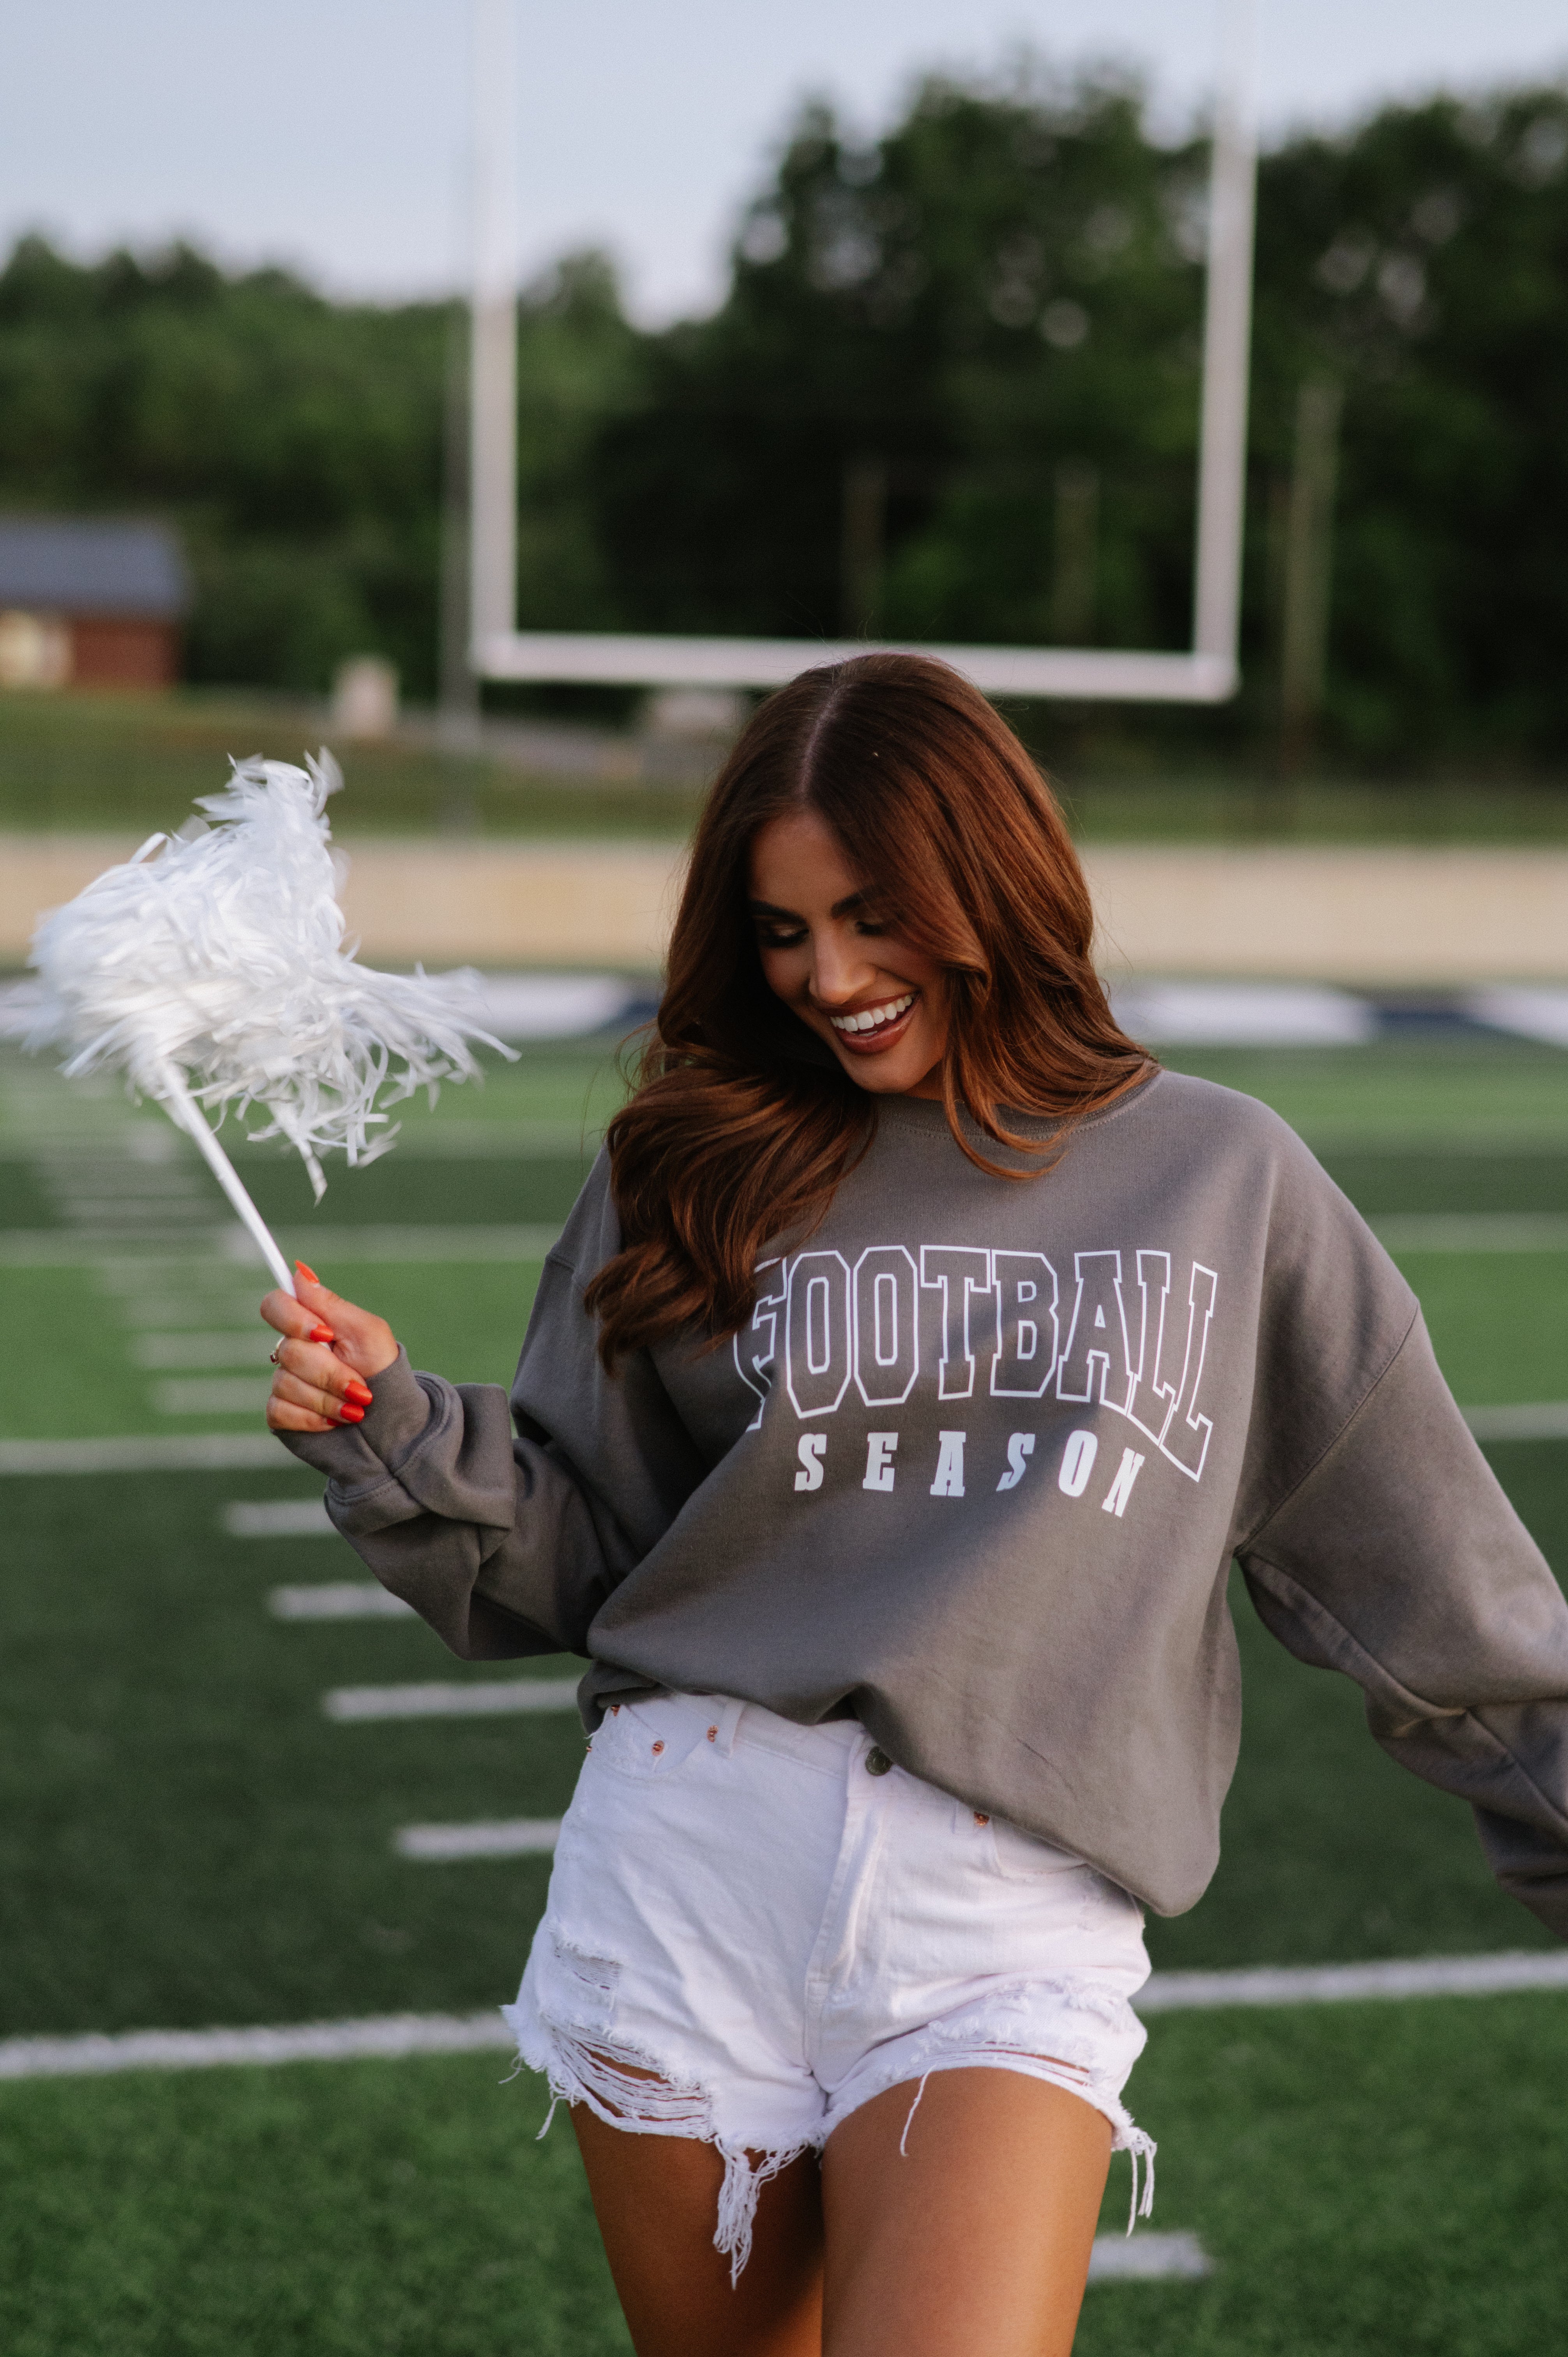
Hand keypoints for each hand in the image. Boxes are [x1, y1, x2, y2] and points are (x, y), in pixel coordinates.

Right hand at [260, 1261, 398, 1434]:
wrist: (389, 1418)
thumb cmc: (381, 1370)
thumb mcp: (367, 1332)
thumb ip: (332, 1305)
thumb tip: (300, 1271)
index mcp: (311, 1324)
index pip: (275, 1305)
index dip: (293, 1319)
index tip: (326, 1335)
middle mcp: (292, 1350)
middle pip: (289, 1350)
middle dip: (330, 1372)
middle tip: (359, 1384)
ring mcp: (284, 1381)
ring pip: (286, 1383)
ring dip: (328, 1399)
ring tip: (355, 1406)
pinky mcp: (281, 1413)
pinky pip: (280, 1411)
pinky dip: (314, 1418)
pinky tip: (335, 1421)